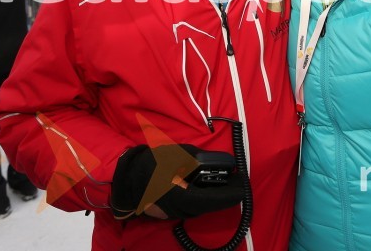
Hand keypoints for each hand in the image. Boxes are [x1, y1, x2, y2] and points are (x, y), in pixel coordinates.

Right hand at [111, 144, 245, 219]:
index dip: (232, 193)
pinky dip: (204, 198)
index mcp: (182, 196)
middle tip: (239, 181)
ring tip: (227, 182)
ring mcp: (175, 214)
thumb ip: (200, 160)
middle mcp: (181, 210)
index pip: (214, 200)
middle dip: (226, 194)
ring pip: (203, 207)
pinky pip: (193, 206)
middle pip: (211, 205)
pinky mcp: (172, 213)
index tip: (243, 185)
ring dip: (216, 196)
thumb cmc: (153, 163)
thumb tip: (221, 163)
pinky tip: (208, 187)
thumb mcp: (178, 155)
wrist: (127, 177)